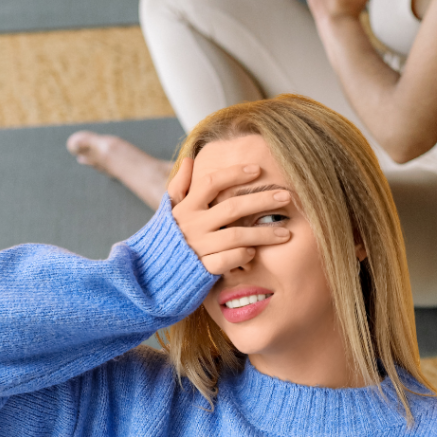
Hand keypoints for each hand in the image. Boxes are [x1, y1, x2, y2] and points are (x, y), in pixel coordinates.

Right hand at [168, 156, 292, 275]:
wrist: (149, 276)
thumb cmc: (167, 237)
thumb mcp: (169, 211)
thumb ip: (179, 186)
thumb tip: (191, 159)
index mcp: (186, 207)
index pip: (211, 182)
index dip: (234, 173)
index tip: (257, 169)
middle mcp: (192, 225)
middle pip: (232, 207)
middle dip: (262, 200)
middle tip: (286, 196)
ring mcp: (197, 247)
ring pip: (236, 235)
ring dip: (263, 233)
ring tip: (286, 232)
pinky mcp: (201, 270)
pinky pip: (227, 260)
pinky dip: (242, 255)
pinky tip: (256, 252)